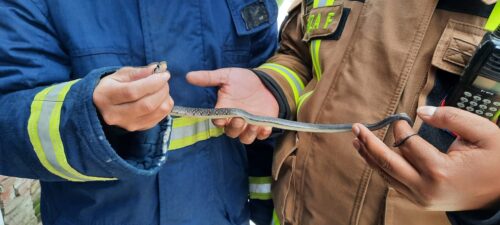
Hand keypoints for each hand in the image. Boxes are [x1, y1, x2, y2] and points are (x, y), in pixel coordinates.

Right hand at [93, 65, 173, 130]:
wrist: (103, 106)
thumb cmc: (113, 86)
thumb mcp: (120, 75)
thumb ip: (138, 72)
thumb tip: (157, 69)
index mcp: (106, 96)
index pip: (133, 91)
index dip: (153, 83)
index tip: (164, 74)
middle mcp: (114, 115)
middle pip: (147, 105)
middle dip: (162, 90)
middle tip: (164, 80)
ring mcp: (127, 124)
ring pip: (156, 112)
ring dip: (166, 97)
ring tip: (163, 88)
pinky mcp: (138, 128)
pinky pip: (160, 118)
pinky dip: (165, 106)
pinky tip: (161, 98)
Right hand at [187, 68, 278, 143]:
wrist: (265, 81)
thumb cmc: (243, 80)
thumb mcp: (226, 76)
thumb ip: (208, 78)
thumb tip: (188, 76)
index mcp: (225, 110)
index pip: (217, 121)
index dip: (219, 121)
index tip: (222, 117)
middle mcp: (235, 120)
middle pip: (231, 132)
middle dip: (234, 128)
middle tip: (239, 118)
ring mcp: (248, 125)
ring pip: (245, 138)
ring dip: (248, 134)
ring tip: (253, 124)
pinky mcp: (262, 126)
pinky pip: (261, 136)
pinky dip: (263, 134)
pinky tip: (265, 126)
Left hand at [352, 106, 499, 210]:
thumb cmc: (497, 161)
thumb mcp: (482, 132)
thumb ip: (450, 118)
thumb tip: (420, 111)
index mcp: (440, 171)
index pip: (407, 144)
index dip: (400, 128)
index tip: (401, 118)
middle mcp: (426, 188)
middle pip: (387, 163)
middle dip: (369, 143)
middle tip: (355, 127)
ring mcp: (421, 199)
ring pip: (387, 175)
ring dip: (369, 157)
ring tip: (357, 141)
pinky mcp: (420, 202)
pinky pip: (394, 184)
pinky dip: (382, 169)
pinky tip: (373, 158)